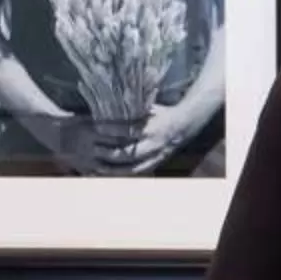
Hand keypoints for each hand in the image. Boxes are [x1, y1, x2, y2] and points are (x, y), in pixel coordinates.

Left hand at [104, 91, 222, 174]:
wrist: (186, 125)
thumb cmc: (164, 113)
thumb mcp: (150, 108)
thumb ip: (134, 110)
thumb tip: (110, 105)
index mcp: (153, 127)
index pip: (129, 130)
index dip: (112, 130)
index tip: (97, 128)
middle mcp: (155, 144)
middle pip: (129, 153)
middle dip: (110, 153)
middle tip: (94, 149)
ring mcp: (156, 156)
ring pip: (133, 167)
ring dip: (114, 168)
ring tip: (97, 166)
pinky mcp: (156, 163)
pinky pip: (138, 172)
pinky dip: (123, 174)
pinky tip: (110, 173)